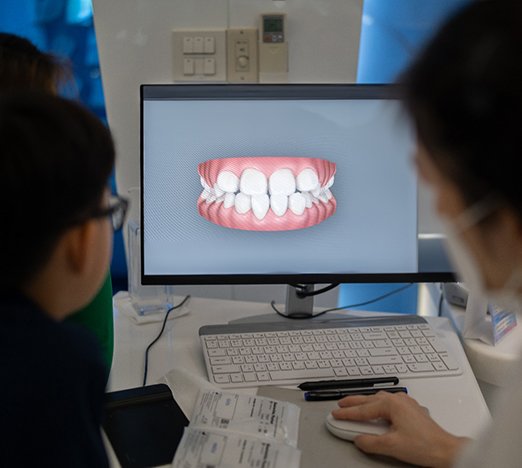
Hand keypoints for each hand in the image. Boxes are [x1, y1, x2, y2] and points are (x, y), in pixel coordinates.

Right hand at [331, 391, 468, 466]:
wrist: (446, 450)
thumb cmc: (426, 446)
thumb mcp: (392, 446)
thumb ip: (370, 442)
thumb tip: (359, 439)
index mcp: (392, 405)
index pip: (363, 410)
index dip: (347, 414)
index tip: (336, 415)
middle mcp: (398, 400)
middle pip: (369, 400)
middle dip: (353, 403)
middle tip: (340, 406)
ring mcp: (405, 404)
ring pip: (378, 399)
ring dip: (364, 403)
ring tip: (353, 406)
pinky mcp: (411, 410)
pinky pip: (388, 403)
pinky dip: (377, 405)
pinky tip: (375, 410)